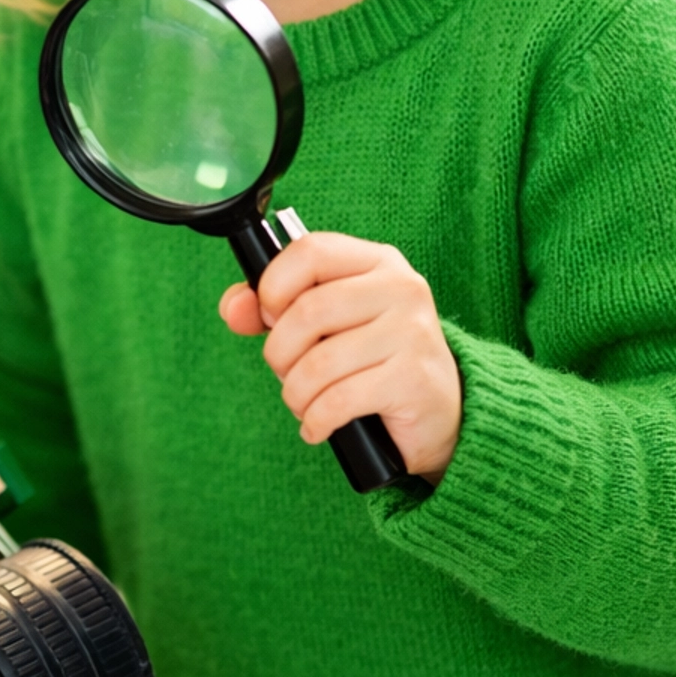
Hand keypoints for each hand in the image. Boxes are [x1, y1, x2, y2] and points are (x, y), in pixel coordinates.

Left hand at [220, 232, 462, 480]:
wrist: (442, 414)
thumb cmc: (372, 360)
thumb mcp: (326, 324)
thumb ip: (272, 308)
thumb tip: (233, 308)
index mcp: (377, 261)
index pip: (310, 251)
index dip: (274, 286)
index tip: (270, 317)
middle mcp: (401, 288)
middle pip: (308, 311)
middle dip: (280, 353)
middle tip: (287, 372)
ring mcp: (412, 332)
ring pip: (319, 362)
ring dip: (296, 393)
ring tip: (304, 403)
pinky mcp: (414, 379)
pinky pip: (339, 399)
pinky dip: (315, 419)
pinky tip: (317, 426)